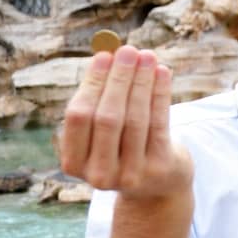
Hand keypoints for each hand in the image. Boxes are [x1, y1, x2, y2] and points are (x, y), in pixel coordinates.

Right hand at [60, 46, 192, 201]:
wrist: (157, 186)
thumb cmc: (124, 148)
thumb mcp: (104, 133)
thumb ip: (101, 100)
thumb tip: (111, 54)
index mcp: (74, 163)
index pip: (78, 117)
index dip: (92, 84)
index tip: (103, 56)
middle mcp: (98, 173)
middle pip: (107, 117)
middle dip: (119, 80)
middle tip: (128, 50)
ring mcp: (130, 174)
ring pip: (136, 119)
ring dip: (142, 82)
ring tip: (147, 56)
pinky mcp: (159, 168)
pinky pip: (159, 124)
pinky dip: (160, 94)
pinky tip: (163, 73)